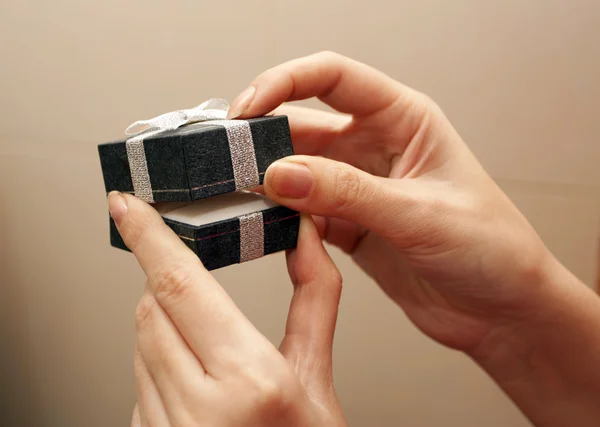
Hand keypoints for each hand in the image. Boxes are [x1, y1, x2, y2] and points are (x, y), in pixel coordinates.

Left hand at [107, 192, 345, 426]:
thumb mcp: (318, 380)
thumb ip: (314, 302)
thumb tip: (308, 240)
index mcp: (251, 383)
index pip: (181, 285)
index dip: (149, 237)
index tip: (126, 205)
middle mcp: (201, 410)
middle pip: (152, 309)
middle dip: (168, 284)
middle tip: (197, 284)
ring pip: (141, 344)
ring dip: (165, 328)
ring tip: (210, 354)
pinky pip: (138, 381)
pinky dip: (159, 365)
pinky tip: (197, 386)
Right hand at [229, 51, 558, 351]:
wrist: (501, 309)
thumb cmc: (491, 248)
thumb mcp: (419, 213)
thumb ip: (347, 193)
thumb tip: (280, 174)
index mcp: (403, 120)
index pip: (333, 78)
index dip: (285, 83)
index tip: (248, 110)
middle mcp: (376, 147)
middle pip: (303, 125)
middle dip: (263, 138)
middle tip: (228, 161)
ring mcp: (359, 188)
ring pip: (297, 171)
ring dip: (268, 181)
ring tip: (237, 194)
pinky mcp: (350, 226)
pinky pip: (302, 212)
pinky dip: (281, 218)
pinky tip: (266, 225)